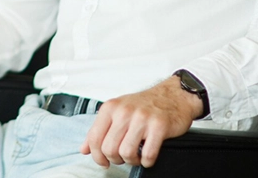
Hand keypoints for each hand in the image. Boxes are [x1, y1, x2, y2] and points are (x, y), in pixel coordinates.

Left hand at [80, 76, 201, 168]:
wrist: (172, 96)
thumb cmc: (144, 105)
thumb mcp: (117, 111)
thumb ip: (99, 130)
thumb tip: (84, 149)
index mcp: (110, 108)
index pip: (94, 138)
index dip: (97, 156)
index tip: (103, 161)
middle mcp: (124, 111)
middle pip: (109, 148)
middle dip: (115, 159)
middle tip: (123, 157)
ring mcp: (141, 118)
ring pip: (126, 153)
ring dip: (131, 160)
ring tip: (136, 155)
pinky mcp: (159, 126)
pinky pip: (148, 154)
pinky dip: (147, 161)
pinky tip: (148, 156)